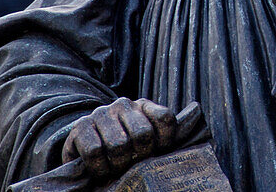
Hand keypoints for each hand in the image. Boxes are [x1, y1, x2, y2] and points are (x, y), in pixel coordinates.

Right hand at [61, 98, 175, 179]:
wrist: (83, 151)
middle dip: (140, 156)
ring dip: (118, 165)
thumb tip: (194, 114)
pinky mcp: (80, 126)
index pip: (165, 118)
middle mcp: (123, 104)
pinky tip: (101, 170)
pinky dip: (99, 168)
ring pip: (118, 144)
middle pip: (143, 134)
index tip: (158, 154)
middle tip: (133, 164)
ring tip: (116, 169)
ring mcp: (101, 113)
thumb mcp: (144, 141)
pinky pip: (94, 152)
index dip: (166, 141)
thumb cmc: (121, 150)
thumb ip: (163, 135)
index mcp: (143, 106)